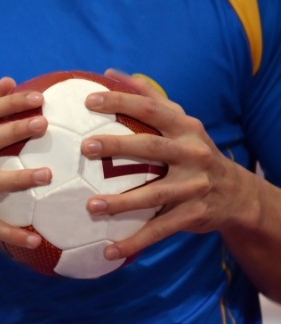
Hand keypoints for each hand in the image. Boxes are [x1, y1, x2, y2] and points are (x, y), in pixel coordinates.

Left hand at [81, 69, 256, 259]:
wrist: (239, 195)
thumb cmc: (195, 153)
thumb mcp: (181, 123)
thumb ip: (150, 99)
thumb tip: (112, 72)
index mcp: (185, 127)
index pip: (151, 108)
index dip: (121, 101)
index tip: (88, 100)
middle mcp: (192, 153)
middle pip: (150, 147)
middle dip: (118, 146)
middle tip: (85, 147)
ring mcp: (194, 186)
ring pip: (153, 194)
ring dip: (121, 202)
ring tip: (91, 206)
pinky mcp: (192, 215)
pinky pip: (158, 230)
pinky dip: (134, 241)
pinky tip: (109, 251)